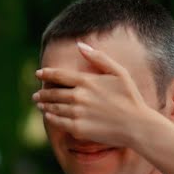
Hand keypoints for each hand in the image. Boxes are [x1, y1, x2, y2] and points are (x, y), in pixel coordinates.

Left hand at [33, 41, 156, 147]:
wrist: (136, 126)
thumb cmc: (130, 98)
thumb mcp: (119, 72)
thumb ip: (99, 58)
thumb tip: (80, 44)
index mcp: (87, 81)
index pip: (59, 75)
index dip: (46, 74)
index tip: (38, 74)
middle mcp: (79, 96)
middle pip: (53, 92)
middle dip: (42, 93)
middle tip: (36, 95)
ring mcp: (77, 113)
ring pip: (54, 107)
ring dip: (44, 105)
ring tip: (40, 105)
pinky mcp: (78, 129)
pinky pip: (58, 122)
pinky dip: (51, 118)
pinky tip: (48, 116)